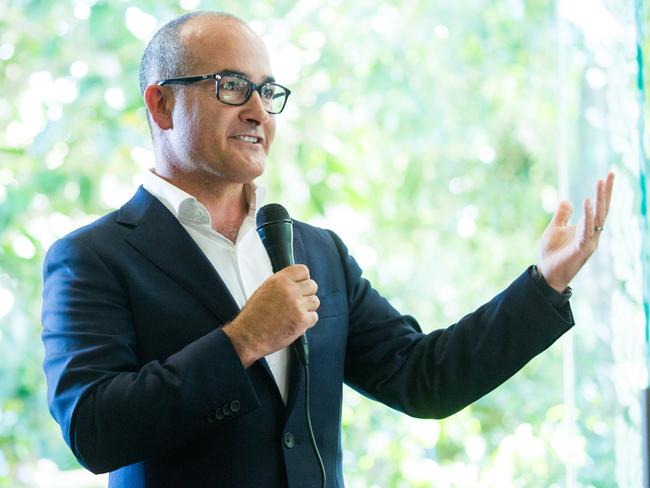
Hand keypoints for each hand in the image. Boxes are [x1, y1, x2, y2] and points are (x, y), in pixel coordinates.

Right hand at [223, 264, 319, 367]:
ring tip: (294, 314)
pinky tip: (295, 323)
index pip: (303, 270)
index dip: (303, 279)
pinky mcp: (302, 321)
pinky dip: (307, 321)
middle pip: (312, 285)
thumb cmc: (254, 315)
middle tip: (298, 302)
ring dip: (308, 308)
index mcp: (279, 280)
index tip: (300, 286)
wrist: (249, 336)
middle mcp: (289, 290)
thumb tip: (298, 282)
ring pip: (315, 301)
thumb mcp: (264, 290)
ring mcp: (297, 305)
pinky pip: (314, 316)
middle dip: (307, 294)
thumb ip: (282, 284)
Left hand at [536, 171, 614, 291]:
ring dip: (599, 199)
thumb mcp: (554, 229)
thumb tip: (566, 200)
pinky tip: (588, 201)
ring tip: (600, 182)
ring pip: (598, 217)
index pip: (599, 207)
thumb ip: (562, 216)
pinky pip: (587, 229)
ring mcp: (589, 241)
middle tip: (610, 174)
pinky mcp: (582, 248)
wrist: (546, 273)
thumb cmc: (552, 253)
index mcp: (587, 228)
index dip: (604, 191)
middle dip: (606, 192)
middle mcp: (592, 233)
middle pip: (602, 209)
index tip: (609, 174)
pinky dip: (588, 215)